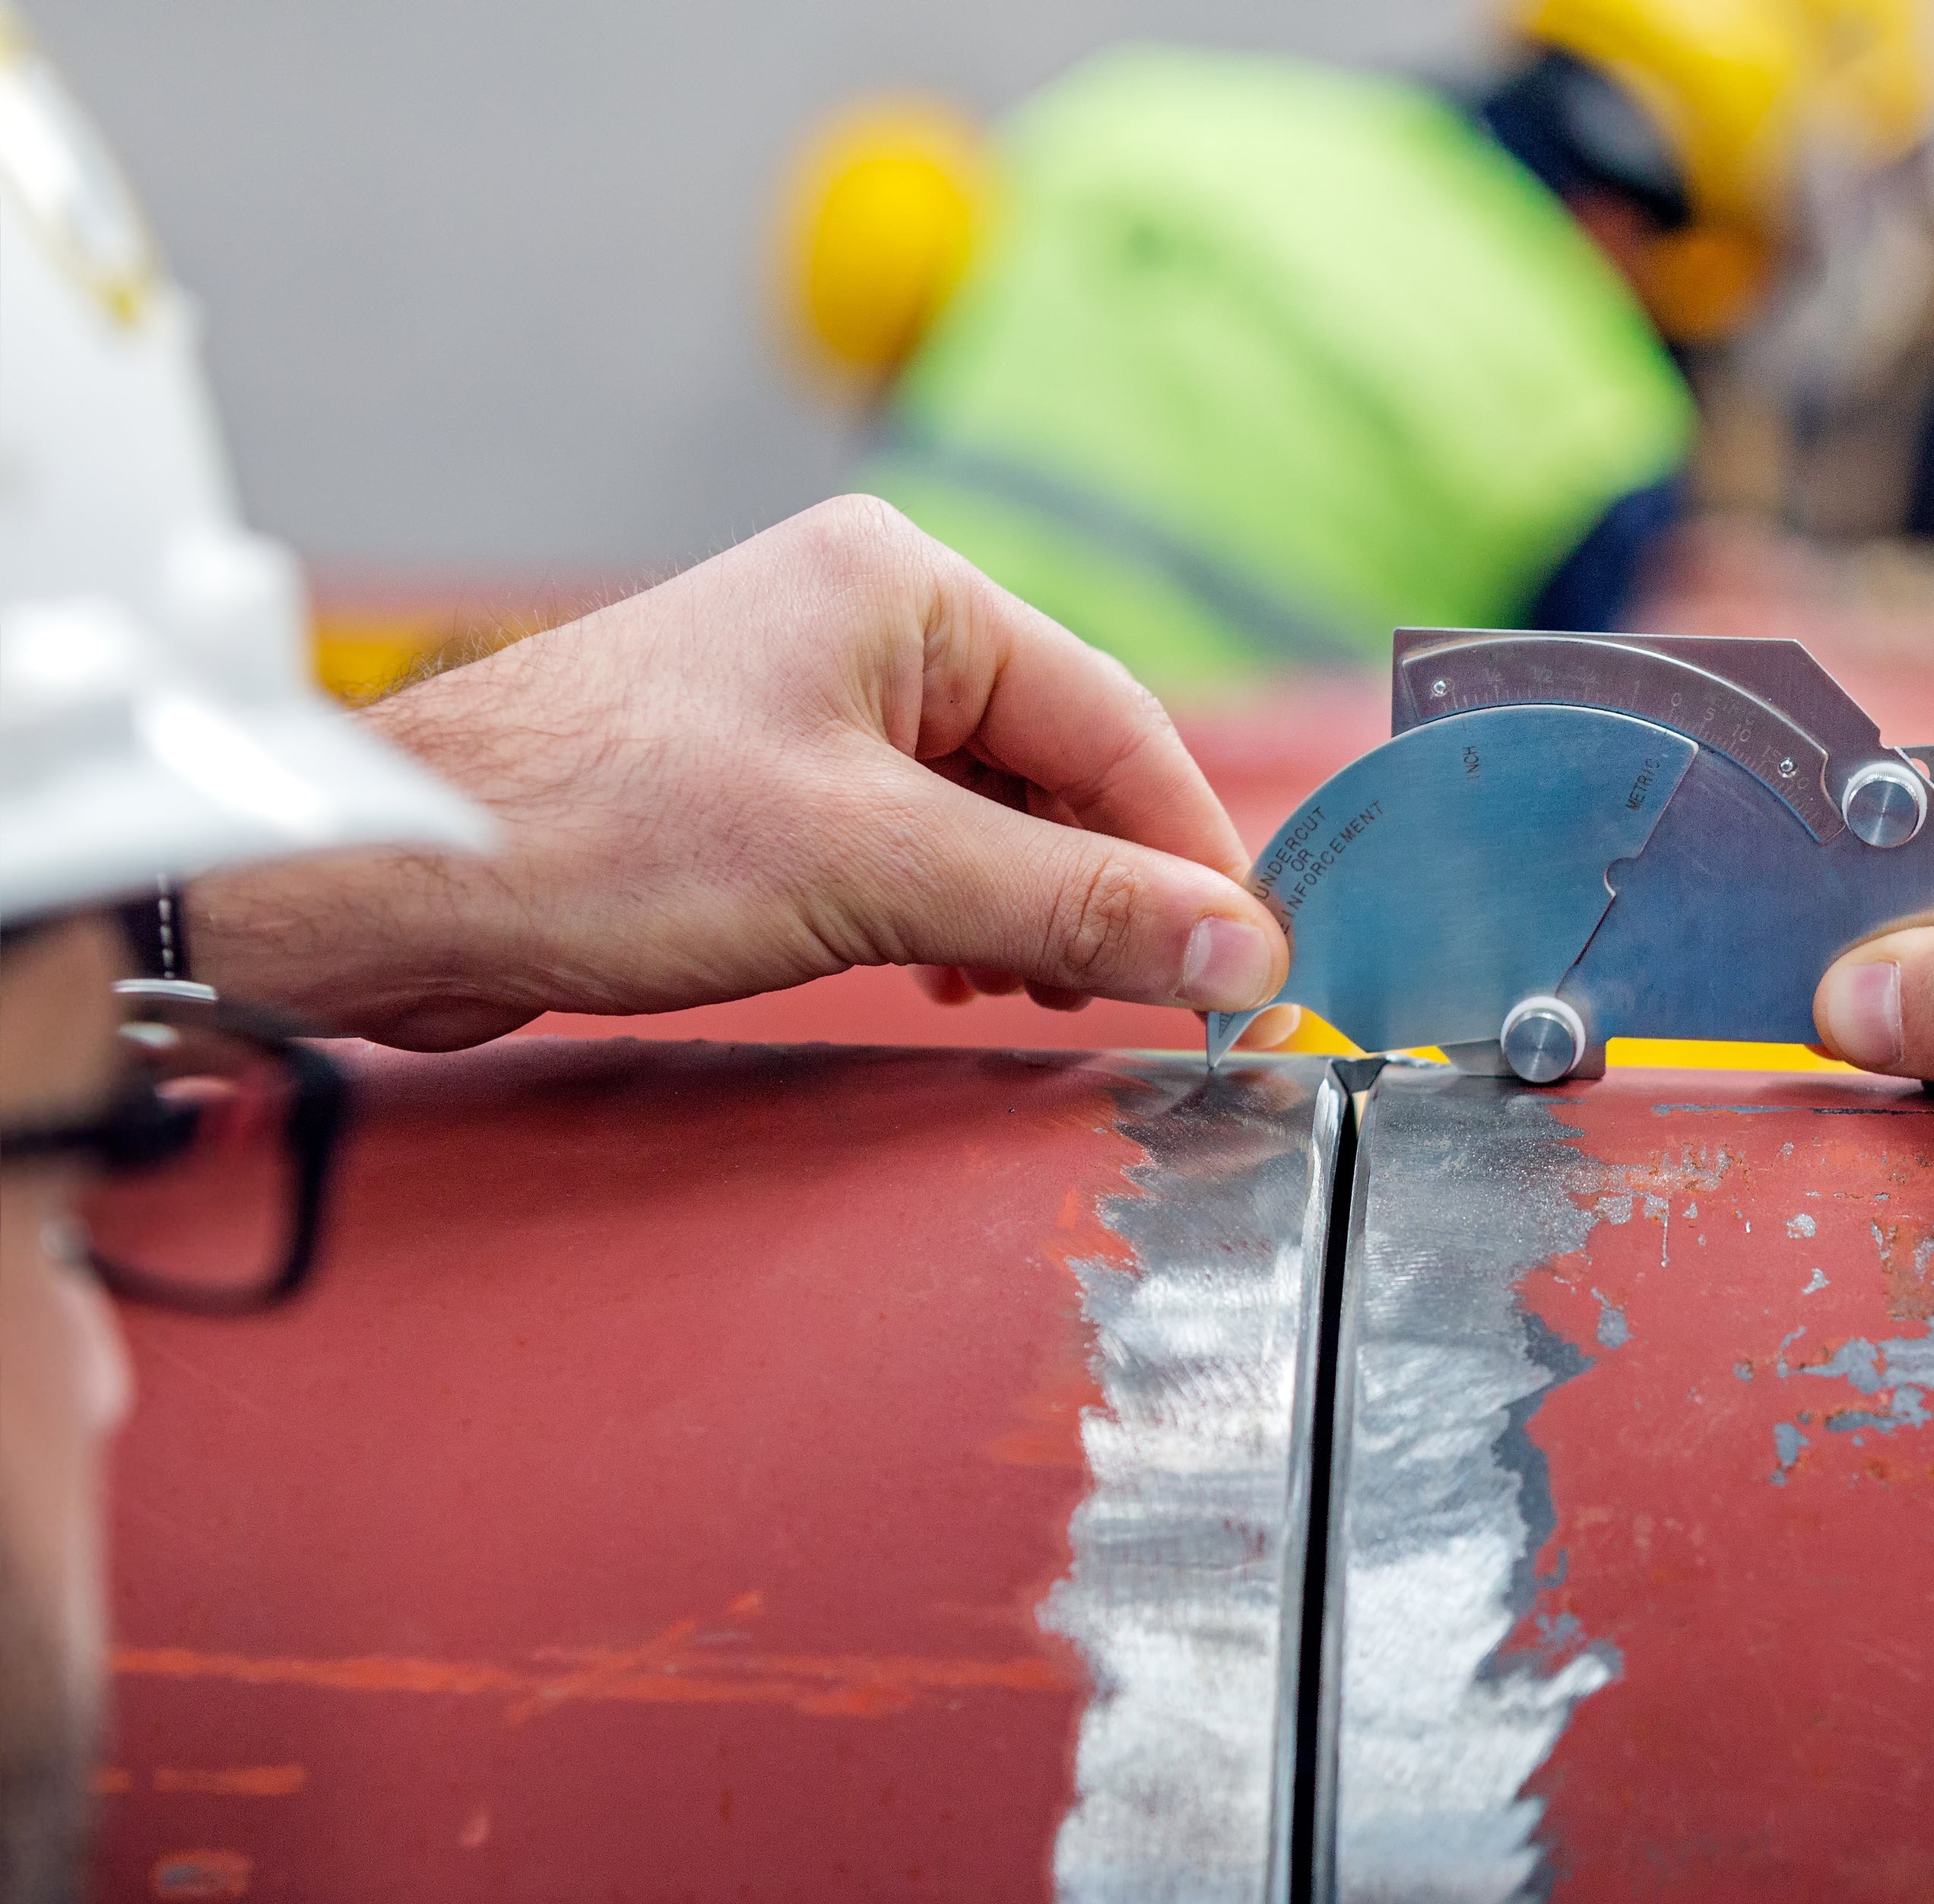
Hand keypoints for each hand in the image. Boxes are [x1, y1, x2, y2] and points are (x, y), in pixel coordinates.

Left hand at [191, 497, 1288, 1050]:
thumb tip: (1239, 949)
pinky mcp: (769, 775)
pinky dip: (959, 914)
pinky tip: (958, 978)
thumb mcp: (879, 873)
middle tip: (1153, 999)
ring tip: (1037, 997)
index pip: (1116, 721)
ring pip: (993, 809)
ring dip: (1034, 911)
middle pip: (1061, 761)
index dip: (1193, 853)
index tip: (1252, 961)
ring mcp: (812, 696)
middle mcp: (868, 621)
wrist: (396, 880)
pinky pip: (918, 839)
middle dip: (1107, 887)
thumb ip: (1072, 908)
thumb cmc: (606, 834)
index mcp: (908, 588)